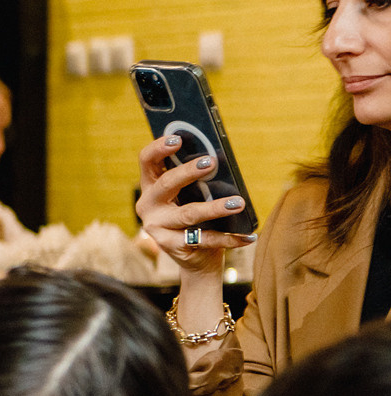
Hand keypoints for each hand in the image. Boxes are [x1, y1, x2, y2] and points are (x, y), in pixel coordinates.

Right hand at [135, 134, 253, 275]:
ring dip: (215, 208)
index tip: (178, 139)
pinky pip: (204, 239)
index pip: (147, 161)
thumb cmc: (197, 216)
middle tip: (211, 162)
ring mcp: (157, 226)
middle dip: (188, 172)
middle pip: (166, 184)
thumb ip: (198, 179)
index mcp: (151, 186)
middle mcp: (148, 205)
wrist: (195, 256)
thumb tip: (220, 158)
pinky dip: (229, 238)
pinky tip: (248, 236)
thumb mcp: (194, 194)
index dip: (159, 148)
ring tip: (238, 203)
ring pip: (188, 213)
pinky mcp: (171, 246)